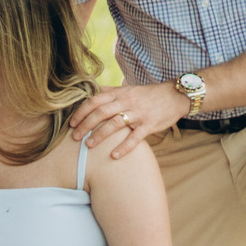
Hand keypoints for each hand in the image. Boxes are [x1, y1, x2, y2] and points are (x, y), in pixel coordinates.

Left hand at [66, 82, 187, 161]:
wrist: (174, 96)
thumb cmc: (146, 95)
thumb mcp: (127, 89)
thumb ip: (109, 91)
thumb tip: (89, 90)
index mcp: (119, 94)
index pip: (95, 101)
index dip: (81, 112)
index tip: (71, 123)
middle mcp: (127, 102)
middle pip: (101, 112)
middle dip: (86, 125)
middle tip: (75, 137)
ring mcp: (138, 113)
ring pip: (115, 124)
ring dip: (100, 135)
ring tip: (89, 145)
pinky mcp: (149, 125)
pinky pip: (135, 137)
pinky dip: (124, 147)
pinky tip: (114, 155)